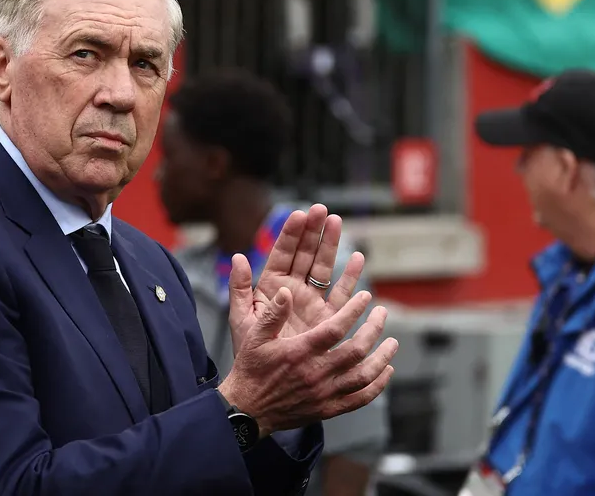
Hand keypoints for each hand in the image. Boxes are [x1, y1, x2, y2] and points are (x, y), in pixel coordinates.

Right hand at [218, 284, 396, 435]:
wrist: (248, 411)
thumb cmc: (251, 370)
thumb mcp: (254, 338)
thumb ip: (272, 313)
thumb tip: (286, 290)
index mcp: (300, 352)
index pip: (335, 328)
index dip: (354, 311)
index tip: (367, 297)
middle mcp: (316, 373)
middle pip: (356, 350)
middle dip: (374, 329)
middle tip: (383, 314)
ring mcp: (324, 393)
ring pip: (364, 375)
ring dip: (382, 357)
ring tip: (392, 342)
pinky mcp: (328, 409)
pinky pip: (360, 398)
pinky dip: (377, 385)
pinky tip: (386, 372)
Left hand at [228, 204, 360, 353]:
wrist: (267, 385)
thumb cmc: (249, 353)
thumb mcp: (241, 319)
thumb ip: (239, 288)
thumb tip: (238, 257)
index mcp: (270, 288)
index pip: (281, 254)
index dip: (291, 234)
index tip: (300, 214)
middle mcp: (292, 290)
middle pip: (304, 255)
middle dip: (313, 231)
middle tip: (322, 210)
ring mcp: (310, 302)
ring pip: (322, 268)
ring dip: (330, 246)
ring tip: (337, 223)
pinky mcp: (326, 318)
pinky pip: (339, 293)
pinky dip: (349, 276)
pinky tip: (357, 259)